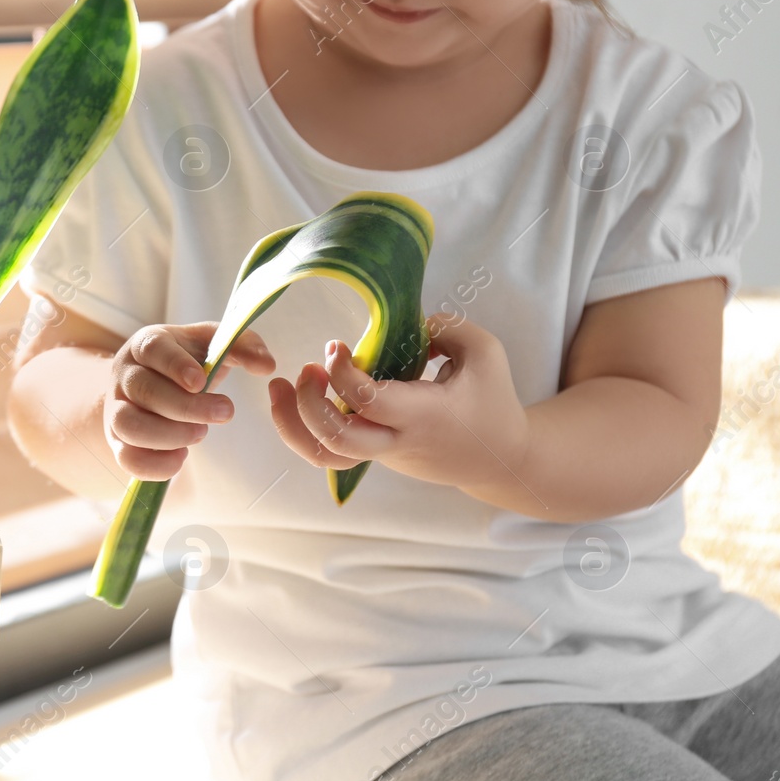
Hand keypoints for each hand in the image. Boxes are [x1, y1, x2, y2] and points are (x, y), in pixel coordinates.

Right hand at [104, 321, 275, 481]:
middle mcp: (125, 375)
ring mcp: (116, 409)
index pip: (152, 350)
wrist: (154, 381)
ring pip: (128, 425)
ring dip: (168, 435)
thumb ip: (244, 346)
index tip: (201, 382)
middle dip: (185, 407)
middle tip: (225, 413)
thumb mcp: (213, 343)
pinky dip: (156, 464)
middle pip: (143, 390)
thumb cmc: (186, 360)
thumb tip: (267, 366)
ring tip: (199, 434)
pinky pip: (127, 459)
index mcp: (146, 344)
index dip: (175, 366)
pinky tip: (181, 457)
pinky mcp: (118, 441)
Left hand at [267, 312, 530, 491]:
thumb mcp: (485, 353)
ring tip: (281, 387)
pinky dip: (301, 432)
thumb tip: (405, 320)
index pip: (368, 401)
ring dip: (292, 424)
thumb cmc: (492, 401)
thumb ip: (447, 328)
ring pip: (324, 455)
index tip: (335, 346)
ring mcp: (380, 455)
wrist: (499, 460)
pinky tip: (294, 401)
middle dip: (308, 404)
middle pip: (337, 439)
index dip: (342, 373)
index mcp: (424, 416)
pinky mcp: (372, 458)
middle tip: (307, 369)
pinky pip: (328, 454)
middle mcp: (397, 441)